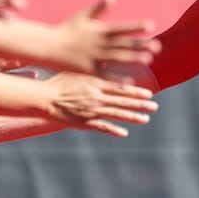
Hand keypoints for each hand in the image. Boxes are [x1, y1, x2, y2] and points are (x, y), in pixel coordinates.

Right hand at [42, 72, 158, 134]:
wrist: (43, 98)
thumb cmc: (58, 83)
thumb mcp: (78, 72)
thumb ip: (94, 72)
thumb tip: (107, 64)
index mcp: (96, 83)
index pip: (121, 88)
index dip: (136, 92)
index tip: (149, 94)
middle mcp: (96, 97)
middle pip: (123, 102)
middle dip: (140, 105)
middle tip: (155, 106)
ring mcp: (91, 111)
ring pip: (116, 114)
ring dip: (132, 117)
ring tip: (146, 119)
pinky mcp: (84, 122)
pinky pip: (102, 127)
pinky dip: (114, 130)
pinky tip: (124, 133)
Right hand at [49, 0, 159, 73]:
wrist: (47, 45)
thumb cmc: (66, 30)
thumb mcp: (83, 16)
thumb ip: (100, 7)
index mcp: (99, 29)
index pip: (122, 27)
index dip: (137, 26)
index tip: (152, 26)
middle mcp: (99, 43)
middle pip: (123, 43)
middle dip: (140, 44)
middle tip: (158, 46)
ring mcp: (93, 56)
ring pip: (117, 58)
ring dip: (133, 59)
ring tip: (148, 60)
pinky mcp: (87, 69)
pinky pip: (105, 74)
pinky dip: (117, 78)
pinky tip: (130, 81)